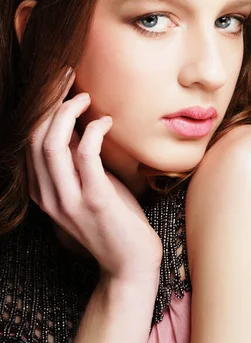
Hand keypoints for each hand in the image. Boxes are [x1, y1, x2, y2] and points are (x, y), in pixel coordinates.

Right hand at [25, 68, 162, 282]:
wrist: (130, 265)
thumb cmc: (114, 223)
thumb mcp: (88, 187)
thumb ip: (75, 162)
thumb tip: (75, 125)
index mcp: (42, 192)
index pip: (29, 141)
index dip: (41, 109)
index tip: (57, 85)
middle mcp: (47, 196)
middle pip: (34, 136)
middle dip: (48, 101)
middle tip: (66, 77)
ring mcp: (68, 200)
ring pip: (51, 143)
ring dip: (67, 112)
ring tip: (85, 97)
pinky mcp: (94, 201)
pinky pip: (85, 154)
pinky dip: (93, 130)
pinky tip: (106, 122)